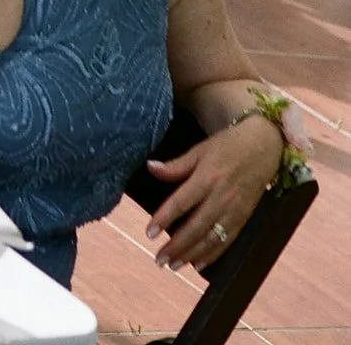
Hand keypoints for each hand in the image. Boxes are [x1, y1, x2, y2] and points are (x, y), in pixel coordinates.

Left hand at [145, 115, 282, 270]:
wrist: (263, 147)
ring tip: (174, 266)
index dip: (164, 219)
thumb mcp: (199, 150)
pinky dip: (212, 254)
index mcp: (207, 178)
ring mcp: (234, 211)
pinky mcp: (244, 218)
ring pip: (211, 238)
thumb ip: (176, 165)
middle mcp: (220, 197)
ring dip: (191, 255)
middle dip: (176, 246)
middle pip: (195, 227)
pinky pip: (227, 241)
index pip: (181, 203)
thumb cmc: (227, 146)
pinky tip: (198, 264)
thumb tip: (150, 167)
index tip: (149, 233)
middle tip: (159, 259)